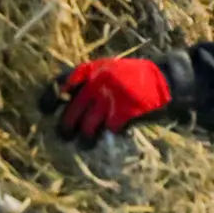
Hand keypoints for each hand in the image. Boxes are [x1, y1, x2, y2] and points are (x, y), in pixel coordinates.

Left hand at [40, 58, 171, 146]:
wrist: (168, 80)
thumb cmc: (137, 77)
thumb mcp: (111, 71)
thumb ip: (91, 82)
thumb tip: (66, 101)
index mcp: (93, 69)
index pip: (61, 83)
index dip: (49, 97)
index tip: (45, 110)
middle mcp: (98, 83)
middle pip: (72, 111)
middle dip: (66, 127)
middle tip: (66, 135)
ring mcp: (111, 99)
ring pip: (87, 126)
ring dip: (85, 138)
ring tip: (87, 143)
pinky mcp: (125, 113)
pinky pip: (110, 130)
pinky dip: (112, 133)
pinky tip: (118, 131)